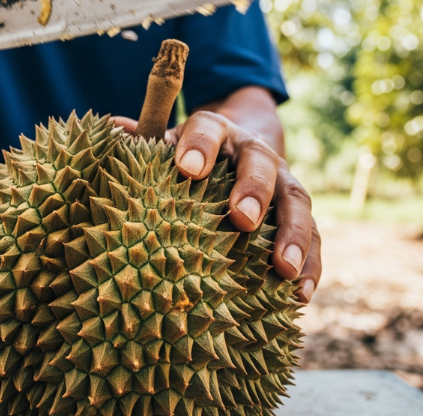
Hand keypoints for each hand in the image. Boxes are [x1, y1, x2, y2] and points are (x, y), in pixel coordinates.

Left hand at [113, 111, 321, 303]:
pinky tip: (300, 294)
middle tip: (241, 218)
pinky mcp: (298, 212)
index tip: (187, 169)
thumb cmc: (187, 156)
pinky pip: (313, 234)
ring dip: (292, 234)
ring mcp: (282, 180)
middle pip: (260, 162)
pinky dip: (311, 263)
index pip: (208, 128)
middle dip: (253, 189)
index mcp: (216, 130)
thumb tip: (109, 129)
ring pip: (296, 199)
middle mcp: (253, 151)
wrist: (236, 146)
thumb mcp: (165, 143)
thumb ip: (141, 142)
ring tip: (283, 269)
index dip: (199, 146)